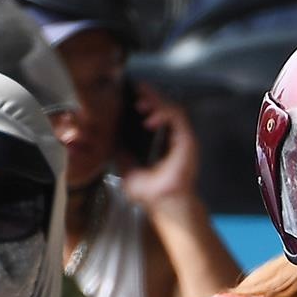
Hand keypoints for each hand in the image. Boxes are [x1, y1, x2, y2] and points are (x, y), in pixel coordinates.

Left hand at [119, 82, 199, 211]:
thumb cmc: (151, 193)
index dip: (146, 101)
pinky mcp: (188, 141)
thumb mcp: (126, 168)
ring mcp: (182, 139)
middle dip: (151, 96)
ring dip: (157, 102)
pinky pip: (178, 118)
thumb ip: (121, 152)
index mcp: (161, 143)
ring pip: (173, 108)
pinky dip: (164, 113)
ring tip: (142, 105)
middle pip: (165, 107)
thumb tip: (109, 137)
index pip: (157, 115)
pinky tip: (150, 119)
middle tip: (137, 91)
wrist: (163, 205)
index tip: (133, 95)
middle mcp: (174, 139)